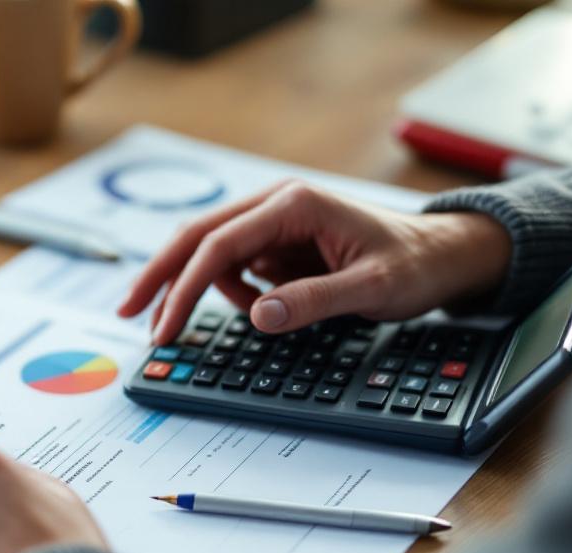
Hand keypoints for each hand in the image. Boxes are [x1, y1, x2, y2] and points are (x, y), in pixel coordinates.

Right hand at [117, 180, 512, 344]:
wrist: (442, 255)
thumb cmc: (414, 265)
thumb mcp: (372, 289)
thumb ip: (313, 301)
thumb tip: (258, 316)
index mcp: (294, 205)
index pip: (218, 245)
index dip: (182, 288)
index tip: (162, 328)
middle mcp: (276, 204)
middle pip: (196, 237)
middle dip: (160, 277)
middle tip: (129, 314)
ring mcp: (274, 222)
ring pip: (209, 252)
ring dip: (195, 290)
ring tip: (197, 324)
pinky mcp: (277, 241)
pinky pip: (235, 266)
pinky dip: (229, 291)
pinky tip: (256, 309)